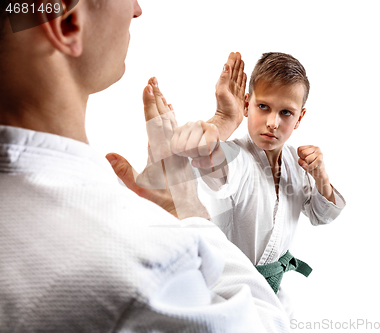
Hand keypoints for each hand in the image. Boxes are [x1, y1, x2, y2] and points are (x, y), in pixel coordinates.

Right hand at [106, 77, 208, 219]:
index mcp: (161, 154)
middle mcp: (171, 149)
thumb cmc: (162, 203)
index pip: (154, 124)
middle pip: (163, 118)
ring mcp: (177, 150)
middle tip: (153, 79)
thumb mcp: (140, 190)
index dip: (150, 105)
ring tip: (159, 88)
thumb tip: (107, 154)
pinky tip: (172, 109)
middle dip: (157, 97)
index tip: (147, 88)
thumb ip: (124, 172)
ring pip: (171, 122)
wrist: (186, 211)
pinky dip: (173, 117)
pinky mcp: (180, 153)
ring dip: (164, 104)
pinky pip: (178, 130)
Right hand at [171, 120, 225, 171]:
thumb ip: (209, 162)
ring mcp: (187, 125)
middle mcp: (199, 124)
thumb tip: (194, 162)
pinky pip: (174, 146)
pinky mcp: (178, 129)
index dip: (204, 155)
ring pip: (181, 147)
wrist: (205, 140)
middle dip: (194, 155)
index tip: (207, 152)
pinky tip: (185, 148)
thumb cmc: (212, 148)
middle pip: (190, 148)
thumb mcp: (218, 157)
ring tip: (192, 150)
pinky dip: (179, 151)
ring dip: (186, 153)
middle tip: (198, 152)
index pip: (204, 147)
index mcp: (212, 129)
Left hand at [210, 52, 246, 140]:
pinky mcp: (239, 97)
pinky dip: (243, 79)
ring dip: (240, 69)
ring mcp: (234, 92)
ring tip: (242, 62)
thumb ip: (223, 78)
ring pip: (238, 77)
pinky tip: (244, 75)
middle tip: (239, 54)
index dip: (232, 60)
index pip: (229, 69)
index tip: (235, 53)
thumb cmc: (224, 108)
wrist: (228, 120)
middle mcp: (229, 87)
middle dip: (236, 62)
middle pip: (234, 71)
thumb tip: (226, 65)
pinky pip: (242, 85)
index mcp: (224, 83)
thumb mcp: (222, 91)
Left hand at [297, 145, 327, 181]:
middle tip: (308, 162)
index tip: (304, 158)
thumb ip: (300, 160)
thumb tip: (304, 164)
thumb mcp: (303, 161)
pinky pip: (310, 165)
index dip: (300, 156)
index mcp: (311, 146)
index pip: (299, 149)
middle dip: (303, 159)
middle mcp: (316, 148)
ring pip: (306, 159)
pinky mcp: (320, 160)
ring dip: (307, 164)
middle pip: (302, 152)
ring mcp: (319, 153)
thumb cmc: (311, 165)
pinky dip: (309, 168)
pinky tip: (312, 168)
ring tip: (311, 164)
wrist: (320, 173)